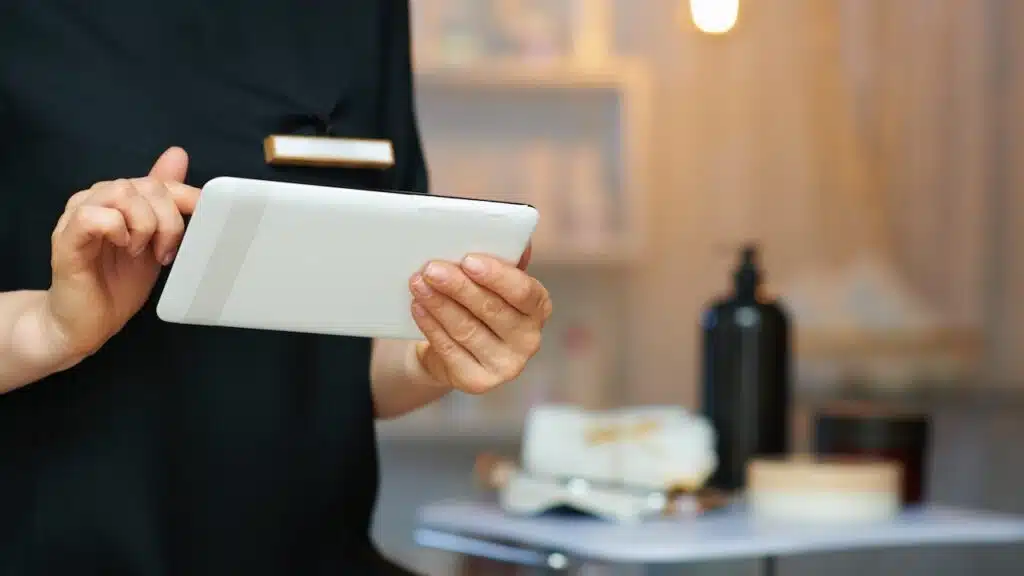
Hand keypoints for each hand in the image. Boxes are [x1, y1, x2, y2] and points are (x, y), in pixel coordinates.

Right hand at [39, 147, 199, 358]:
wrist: (84, 323)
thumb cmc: (117, 283)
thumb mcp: (154, 241)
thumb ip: (165, 204)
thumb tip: (178, 154)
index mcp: (117, 199)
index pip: (158, 182)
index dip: (186, 197)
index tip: (204, 218)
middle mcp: (95, 199)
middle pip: (145, 186)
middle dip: (168, 220)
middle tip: (165, 251)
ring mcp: (77, 217)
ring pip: (121, 193)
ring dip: (144, 225)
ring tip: (142, 251)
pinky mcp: (66, 240)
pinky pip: (94, 216)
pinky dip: (118, 230)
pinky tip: (123, 248)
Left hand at [408, 246, 551, 393]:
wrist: (457, 350)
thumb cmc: (478, 305)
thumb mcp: (493, 281)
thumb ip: (504, 259)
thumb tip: (517, 241)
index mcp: (539, 308)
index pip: (524, 292)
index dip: (497, 276)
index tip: (468, 260)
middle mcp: (529, 340)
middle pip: (491, 310)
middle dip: (458, 287)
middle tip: (431, 269)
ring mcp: (505, 366)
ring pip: (467, 330)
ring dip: (439, 304)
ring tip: (418, 284)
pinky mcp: (478, 382)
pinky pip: (450, 350)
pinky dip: (431, 326)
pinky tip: (418, 308)